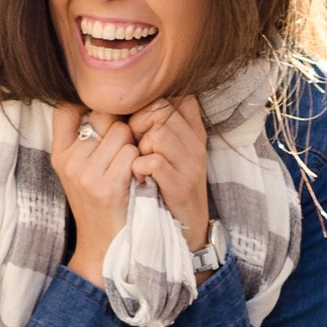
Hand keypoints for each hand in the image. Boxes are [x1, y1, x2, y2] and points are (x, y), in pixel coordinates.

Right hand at [50, 104, 137, 285]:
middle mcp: (68, 161)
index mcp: (59, 154)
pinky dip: (140, 163)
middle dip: (120, 130)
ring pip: (122, 133)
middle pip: (105, 116)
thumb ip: (83, 139)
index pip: (65, 108)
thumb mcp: (80, 170)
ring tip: (128, 170)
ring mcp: (85, 173)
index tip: (103, 120)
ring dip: (133, 147)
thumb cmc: (100, 202)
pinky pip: (132, 153)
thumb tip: (98, 101)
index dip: (88, 105)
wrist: (106, 245)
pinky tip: (135, 179)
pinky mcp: (106, 185)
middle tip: (122, 155)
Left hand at [128, 96, 209, 252]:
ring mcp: (191, 164)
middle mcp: (196, 144)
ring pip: (158, 133)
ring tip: (140, 164)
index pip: (173, 96)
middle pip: (161, 110)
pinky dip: (140, 168)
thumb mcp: (170, 151)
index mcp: (193, 131)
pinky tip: (140, 178)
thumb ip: (159, 125)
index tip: (140, 127)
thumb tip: (130, 103)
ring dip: (140, 148)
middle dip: (139, 124)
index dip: (148, 106)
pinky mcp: (182, 185)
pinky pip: (154, 162)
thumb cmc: (167, 186)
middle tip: (135, 147)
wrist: (185, 229)